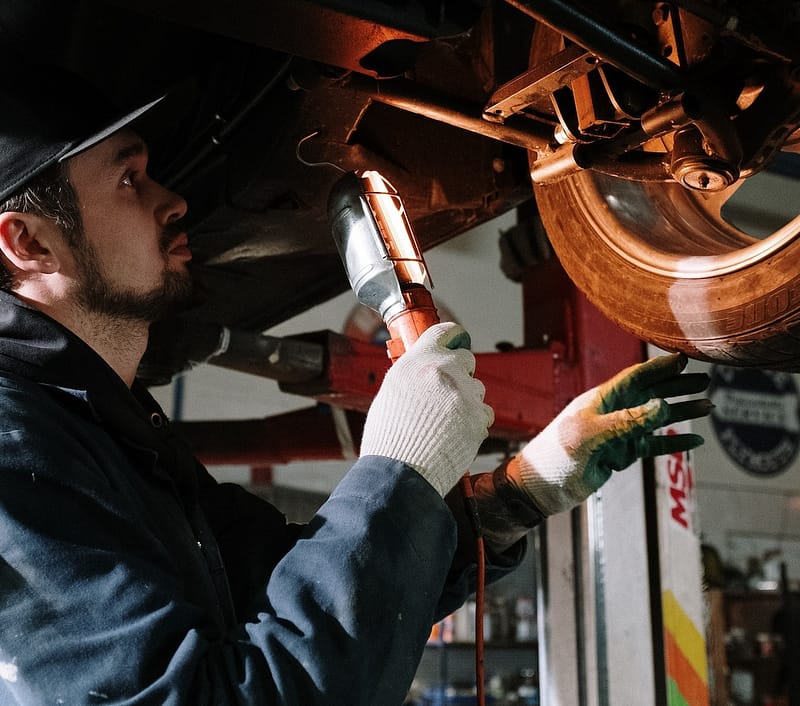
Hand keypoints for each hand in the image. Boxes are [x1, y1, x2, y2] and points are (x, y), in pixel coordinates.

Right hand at [360, 322, 493, 495]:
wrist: (400, 472)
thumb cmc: (389, 438)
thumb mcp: (391, 393)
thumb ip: (412, 375)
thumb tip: (424, 370)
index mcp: (417, 361)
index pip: (444, 332)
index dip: (454, 335)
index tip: (458, 339)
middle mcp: (442, 371)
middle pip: (466, 359)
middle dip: (460, 373)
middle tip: (446, 394)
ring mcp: (463, 394)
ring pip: (477, 388)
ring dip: (467, 400)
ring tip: (446, 422)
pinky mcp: (478, 417)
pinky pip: (484, 413)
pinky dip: (474, 422)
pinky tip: (455, 435)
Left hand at [505, 353, 710, 515]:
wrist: (541, 488)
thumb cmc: (556, 456)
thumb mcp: (589, 435)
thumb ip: (626, 421)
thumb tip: (662, 405)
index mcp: (600, 400)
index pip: (635, 377)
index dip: (660, 366)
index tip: (685, 358)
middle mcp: (611, 412)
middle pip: (651, 393)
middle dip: (677, 385)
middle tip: (706, 380)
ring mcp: (617, 433)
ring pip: (655, 418)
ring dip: (680, 412)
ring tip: (708, 406)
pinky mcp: (620, 455)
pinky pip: (652, 444)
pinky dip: (673, 442)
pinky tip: (694, 440)